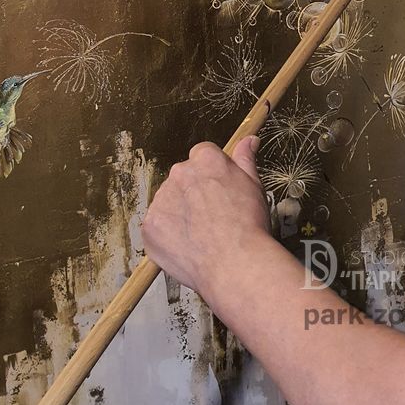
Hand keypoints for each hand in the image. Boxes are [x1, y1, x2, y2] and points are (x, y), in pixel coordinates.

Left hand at [141, 137, 270, 301]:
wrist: (235, 264)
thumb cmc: (248, 227)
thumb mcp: (254, 185)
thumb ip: (245, 159)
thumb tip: (248, 141)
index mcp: (205, 160)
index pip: (201, 156)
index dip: (211, 176)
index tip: (217, 192)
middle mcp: (180, 174)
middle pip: (183, 178)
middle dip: (193, 194)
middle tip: (211, 217)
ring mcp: (162, 199)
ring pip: (168, 202)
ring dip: (179, 214)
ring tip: (200, 235)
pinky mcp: (150, 225)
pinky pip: (155, 226)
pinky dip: (166, 236)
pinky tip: (186, 246)